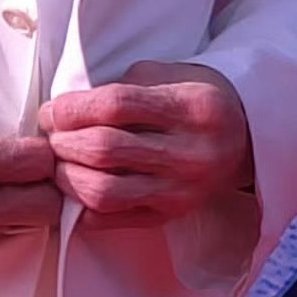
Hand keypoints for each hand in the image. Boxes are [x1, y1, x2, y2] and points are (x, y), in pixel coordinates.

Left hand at [38, 59, 253, 227]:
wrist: (245, 139)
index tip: (51, 111)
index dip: (72, 108)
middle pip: (105, 150)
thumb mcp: (168, 77)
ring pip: (104, 191)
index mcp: (192, 108)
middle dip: (64, 143)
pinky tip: (74, 190)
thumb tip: (64, 111)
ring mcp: (182, 190)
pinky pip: (112, 219)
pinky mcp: (171, 216)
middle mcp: (191, 153)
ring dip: (67, 177)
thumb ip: (121, 89)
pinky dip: (82, 207)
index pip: (116, 106)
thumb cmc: (194, 101)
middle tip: (51, 136)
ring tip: (60, 163)